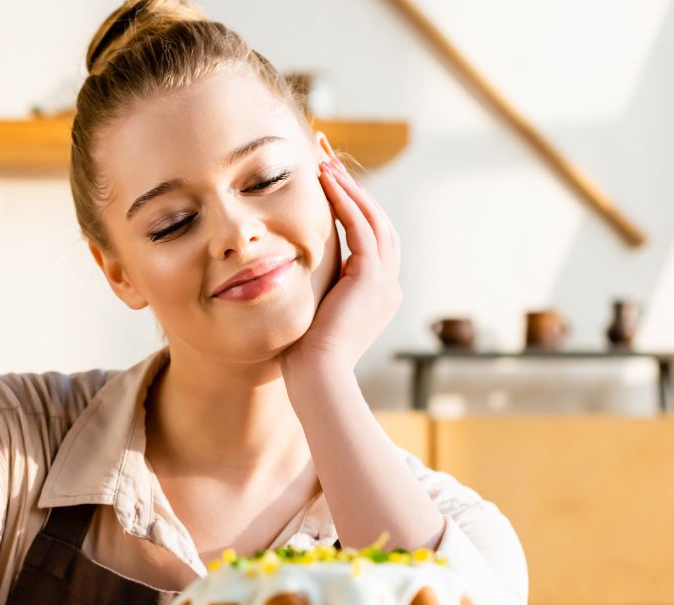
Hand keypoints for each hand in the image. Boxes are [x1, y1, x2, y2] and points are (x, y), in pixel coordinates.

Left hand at [282, 157, 401, 372]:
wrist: (317, 376)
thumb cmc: (303, 356)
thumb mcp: (310, 314)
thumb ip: (310, 291)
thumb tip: (285, 276)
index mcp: (376, 295)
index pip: (369, 240)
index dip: (350, 208)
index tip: (327, 184)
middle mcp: (388, 286)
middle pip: (378, 222)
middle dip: (352, 189)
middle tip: (328, 159)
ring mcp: (385, 282)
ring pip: (374, 219)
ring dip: (349, 188)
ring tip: (326, 162)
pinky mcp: (373, 278)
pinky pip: (363, 228)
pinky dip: (347, 201)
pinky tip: (327, 182)